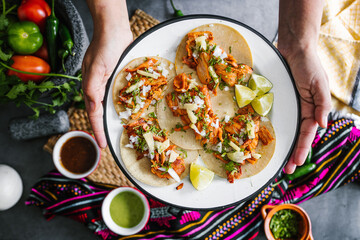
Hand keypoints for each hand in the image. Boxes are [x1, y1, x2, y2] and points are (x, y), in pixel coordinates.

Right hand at [82, 29, 132, 147]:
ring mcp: (109, 83)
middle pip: (101, 112)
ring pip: (111, 105)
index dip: (98, 130)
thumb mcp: (96, 68)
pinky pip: (121, 95)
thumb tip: (93, 107)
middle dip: (104, 127)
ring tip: (121, 132)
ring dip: (114, 118)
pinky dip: (125, 104)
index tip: (102, 145)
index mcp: (91, 88)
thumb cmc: (104, 47)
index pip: (94, 114)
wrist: (115, 29)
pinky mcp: (119, 77)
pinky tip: (131, 111)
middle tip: (109, 142)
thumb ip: (92, 89)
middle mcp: (99, 87)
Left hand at [281, 48, 330, 173]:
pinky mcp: (280, 100)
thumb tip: (322, 125)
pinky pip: (279, 117)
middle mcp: (302, 110)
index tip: (296, 163)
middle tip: (286, 170)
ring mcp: (291, 106)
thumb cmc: (309, 65)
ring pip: (288, 130)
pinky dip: (276, 129)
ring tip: (279, 161)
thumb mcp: (319, 84)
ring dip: (285, 146)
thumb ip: (322, 105)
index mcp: (313, 109)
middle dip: (294, 153)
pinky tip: (270, 139)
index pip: (307, 134)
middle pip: (297, 136)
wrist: (294, 49)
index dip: (302, 148)